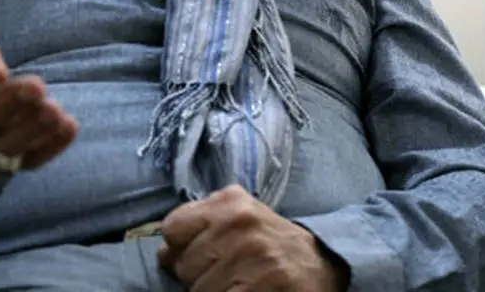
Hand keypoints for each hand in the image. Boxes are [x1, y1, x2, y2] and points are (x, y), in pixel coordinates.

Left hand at [158, 185, 347, 291]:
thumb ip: (200, 226)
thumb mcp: (237, 219)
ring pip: (199, 289)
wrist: (321, 262)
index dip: (179, 249)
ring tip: (237, 284)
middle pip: (184, 264)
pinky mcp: (265, 284)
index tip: (197, 256)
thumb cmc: (269, 241)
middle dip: (196, 276)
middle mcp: (239, 222)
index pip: (172, 228)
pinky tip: (244, 291)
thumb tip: (162, 254)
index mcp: (228, 201)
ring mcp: (252, 255)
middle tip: (225, 273)